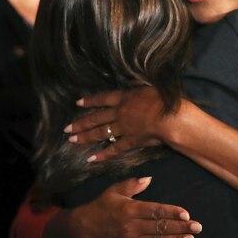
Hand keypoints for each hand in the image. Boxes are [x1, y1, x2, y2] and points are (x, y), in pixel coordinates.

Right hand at [64, 177, 200, 237]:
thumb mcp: (113, 191)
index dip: (171, 212)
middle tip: (197, 227)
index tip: (186, 213)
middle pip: (160, 227)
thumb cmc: (100, 207)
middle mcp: (132, 226)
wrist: (83, 229)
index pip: (155, 211)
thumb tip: (149, 178)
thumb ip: (132, 184)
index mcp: (130, 209)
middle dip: (180, 227)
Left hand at [65, 87, 182, 161]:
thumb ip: (137, 83)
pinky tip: (92, 159)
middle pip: (96, 118)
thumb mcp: (149, 84)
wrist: (170, 119)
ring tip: (72, 141)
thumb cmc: (164, 99)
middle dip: (80, 123)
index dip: (89, 101)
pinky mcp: (130, 141)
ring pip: (101, 133)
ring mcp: (124, 128)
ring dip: (85, 137)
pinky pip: (114, 149)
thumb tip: (131, 78)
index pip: (102, 99)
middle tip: (66, 129)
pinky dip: (103, 155)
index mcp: (124, 97)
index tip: (77, 103)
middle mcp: (119, 112)